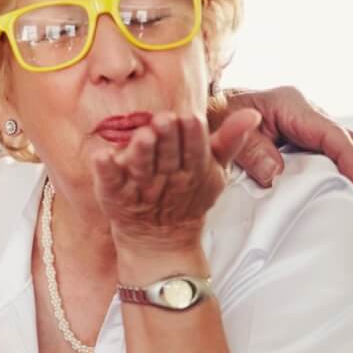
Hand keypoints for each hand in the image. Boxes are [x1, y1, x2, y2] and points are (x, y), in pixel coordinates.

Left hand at [91, 110, 259, 252]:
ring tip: (141, 135)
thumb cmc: (187, 195)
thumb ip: (230, 142)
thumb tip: (251, 114)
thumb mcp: (214, 170)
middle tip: (164, 119)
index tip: (191, 118)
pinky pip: (110, 183)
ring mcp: (140, 190)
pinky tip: (101, 155)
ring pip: (142, 170)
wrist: (160, 238)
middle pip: (168, 158)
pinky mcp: (114, 196)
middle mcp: (166, 181)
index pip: (195, 152)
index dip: (193, 137)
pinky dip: (106, 171)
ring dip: (141, 153)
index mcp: (192, 171)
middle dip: (167, 139)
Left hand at [220, 86, 352, 218]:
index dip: (348, 161)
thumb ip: (249, 151)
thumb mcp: (223, 131)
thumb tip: (276, 176)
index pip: (332, 135)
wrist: (206, 107)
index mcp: (292, 106)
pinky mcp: (309, 141)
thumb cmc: (213, 116)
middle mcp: (309, 114)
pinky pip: (340, 158)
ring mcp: (312, 127)